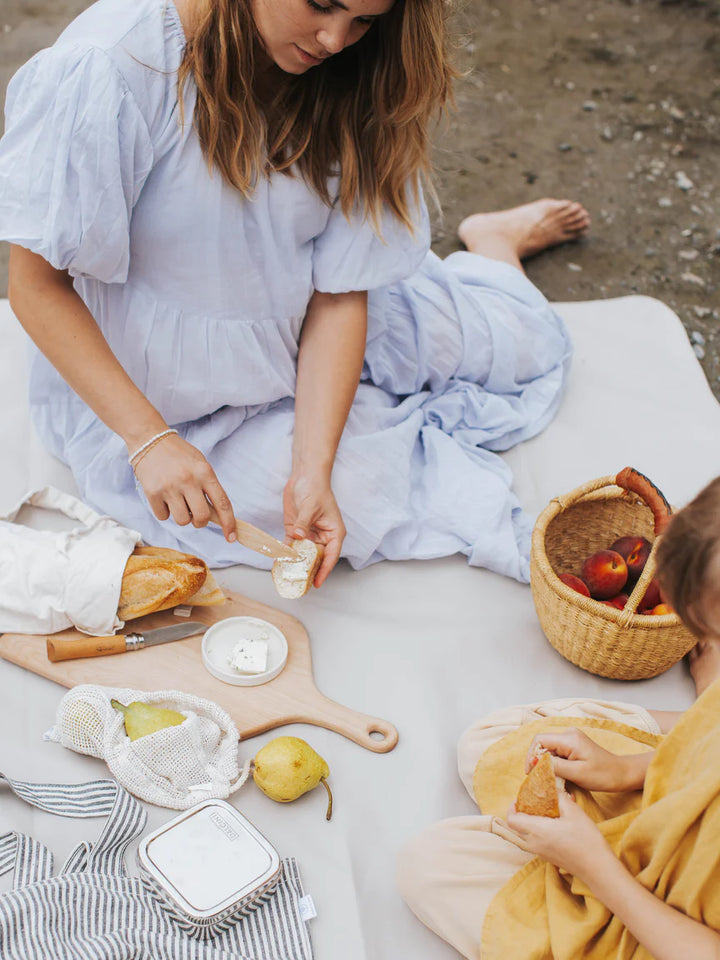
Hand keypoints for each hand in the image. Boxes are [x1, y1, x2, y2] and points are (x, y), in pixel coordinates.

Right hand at [133, 433, 236, 541]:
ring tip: (177, 500)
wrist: (149, 439)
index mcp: (205, 472)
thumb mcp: (200, 465)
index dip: (229, 523)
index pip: (222, 503)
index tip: (232, 537)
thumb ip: (209, 488)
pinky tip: (163, 496)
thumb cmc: (179, 455)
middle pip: (202, 518)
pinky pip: (163, 516)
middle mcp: (188, 480)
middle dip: (200, 521)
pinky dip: (165, 511)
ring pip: (182, 521)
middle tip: (195, 514)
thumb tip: (217, 516)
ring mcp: (169, 487)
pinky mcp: (152, 492)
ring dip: (182, 516)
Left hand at [283, 471, 344, 587]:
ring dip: (296, 564)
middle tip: (299, 584)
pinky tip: (279, 563)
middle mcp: (323, 536)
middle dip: (308, 570)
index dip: (324, 570)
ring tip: (287, 578)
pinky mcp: (296, 531)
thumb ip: (303, 523)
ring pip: (303, 554)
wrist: (304, 476)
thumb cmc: (315, 489)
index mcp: (334, 532)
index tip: (317, 582)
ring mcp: (309, 535)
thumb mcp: (310, 507)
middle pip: (317, 558)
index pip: (331, 555)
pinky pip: (291, 546)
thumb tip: (298, 537)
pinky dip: (285, 554)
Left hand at [507, 792, 614, 880]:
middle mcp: (534, 843)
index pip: (512, 820)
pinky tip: (552, 825)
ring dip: (528, 823)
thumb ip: (559, 796)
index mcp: (537, 830)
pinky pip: (533, 842)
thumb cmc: (586, 839)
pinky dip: (535, 832)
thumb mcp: (573, 811)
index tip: (521, 799)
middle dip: (520, 814)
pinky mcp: (547, 857)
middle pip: (516, 827)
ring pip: (524, 836)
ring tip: (542, 812)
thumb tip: (552, 787)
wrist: (597, 868)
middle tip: (532, 803)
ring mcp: (540, 852)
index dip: (512, 807)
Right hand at [526, 728, 643, 791]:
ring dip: (548, 764)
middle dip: (539, 760)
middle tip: (540, 778)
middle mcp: (568, 734)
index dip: (532, 755)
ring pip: (549, 749)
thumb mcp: (576, 773)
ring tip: (552, 779)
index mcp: (569, 738)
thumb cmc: (603, 775)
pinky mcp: (574, 745)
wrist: (621, 774)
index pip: (539, 740)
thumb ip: (554, 766)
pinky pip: (557, 753)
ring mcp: (571, 738)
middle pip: (543, 744)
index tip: (531, 772)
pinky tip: (560, 776)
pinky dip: (555, 764)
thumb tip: (535, 761)